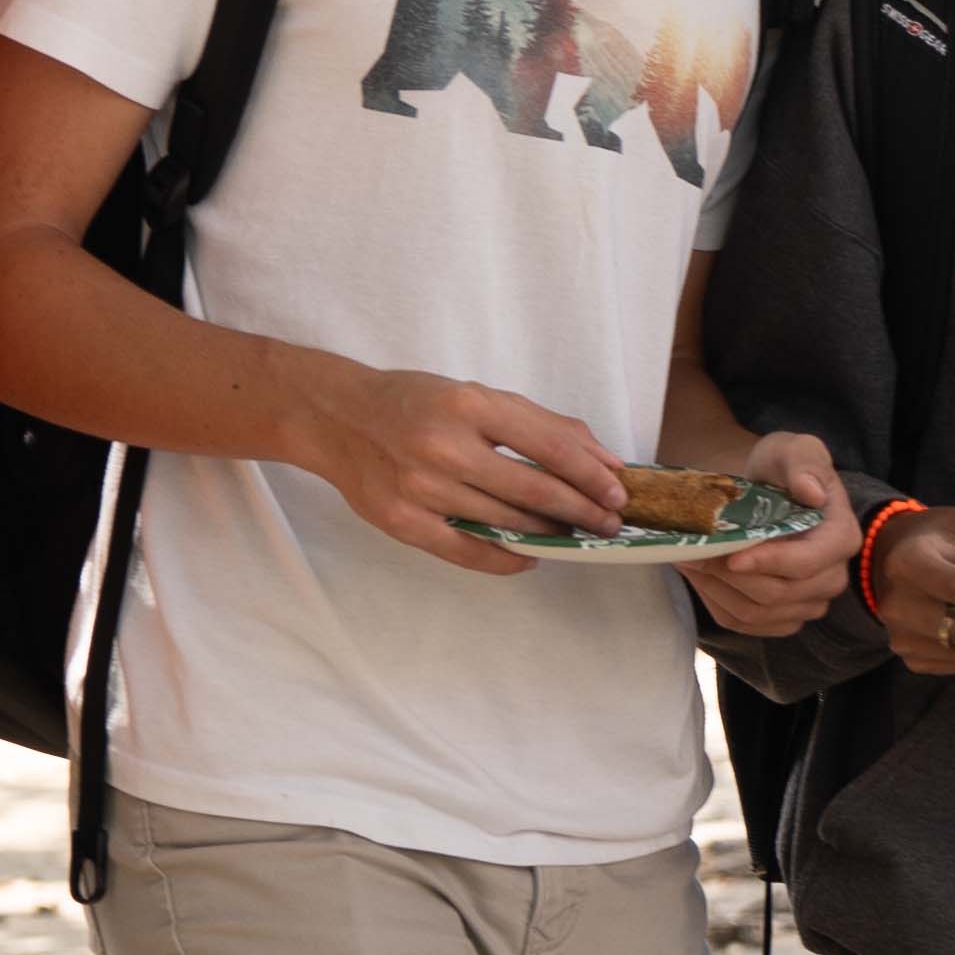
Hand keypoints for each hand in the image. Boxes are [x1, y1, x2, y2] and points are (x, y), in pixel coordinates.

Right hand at [301, 368, 622, 570]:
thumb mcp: (475, 394)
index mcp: (468, 405)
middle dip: (582, 512)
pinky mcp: (402, 522)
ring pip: (506, 524)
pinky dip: (507, 560)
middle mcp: (444, 446)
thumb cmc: (415, 403)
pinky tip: (530, 556)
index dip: (590, 474)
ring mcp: (421, 488)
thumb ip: (538, 423)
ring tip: (573, 535)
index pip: (548, 445)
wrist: (336, 418)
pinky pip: (468, 553)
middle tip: (609, 523)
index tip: (618, 492)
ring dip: (549, 535)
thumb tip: (601, 458)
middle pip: (534, 491)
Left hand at [685, 428, 850, 638]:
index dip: (768, 563)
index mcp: (842, 538)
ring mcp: (809, 602)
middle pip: (779, 594)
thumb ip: (805, 463)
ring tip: (690, 560)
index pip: (807, 564)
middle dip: (730, 575)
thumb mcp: (794, 449)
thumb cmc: (782, 468)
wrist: (768, 490)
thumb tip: (812, 493)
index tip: (731, 555)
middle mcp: (832, 577)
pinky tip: (700, 576)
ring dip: (717, 589)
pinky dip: (715, 602)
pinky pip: (745, 624)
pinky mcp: (782, 617)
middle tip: (694, 551)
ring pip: (758, 613)